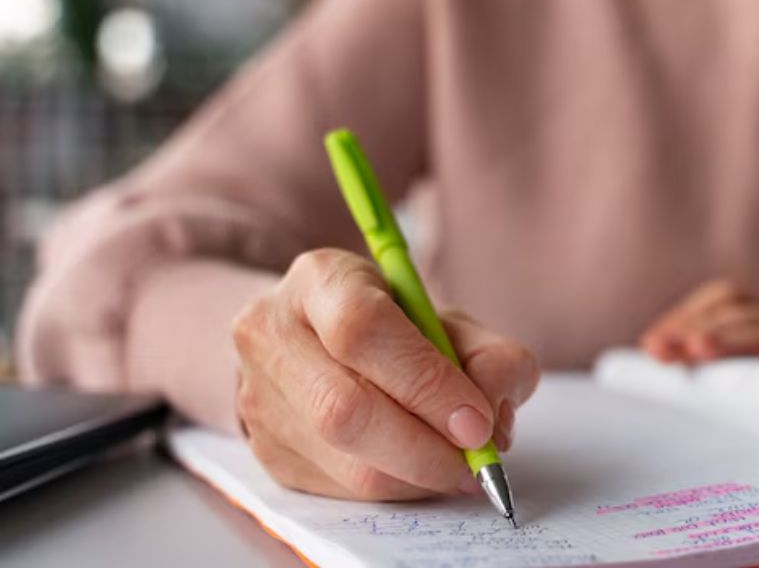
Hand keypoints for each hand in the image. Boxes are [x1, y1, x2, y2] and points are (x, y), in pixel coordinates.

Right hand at [232, 248, 539, 500]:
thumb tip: (492, 419)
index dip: (425, 382)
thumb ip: (488, 357)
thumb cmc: (396, 327)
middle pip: (342, 408)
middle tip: (478, 461)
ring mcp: (257, 396)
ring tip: (460, 467)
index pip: (362, 330)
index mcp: (318, 278)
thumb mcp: (449, 319)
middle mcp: (270, 334)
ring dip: (417, 476)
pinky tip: (421, 471)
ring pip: (342, 460)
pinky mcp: (263, 450)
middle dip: (425, 447)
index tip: (478, 421)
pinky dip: (396, 488)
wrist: (319, 340)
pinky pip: (338, 490)